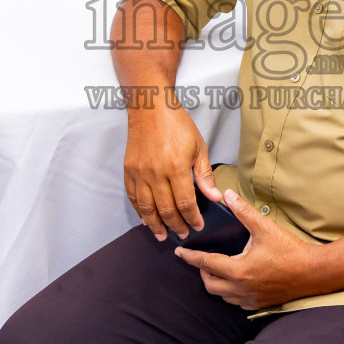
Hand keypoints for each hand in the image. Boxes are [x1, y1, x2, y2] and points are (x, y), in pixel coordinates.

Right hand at [124, 109, 220, 240]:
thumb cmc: (177, 125)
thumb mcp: (198, 147)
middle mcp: (156, 173)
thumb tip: (214, 197)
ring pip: (147, 208)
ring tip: (162, 235)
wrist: (151, 108)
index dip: (192, 218)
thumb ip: (204, 175)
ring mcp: (140, 173)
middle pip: (166, 210)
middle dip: (176, 226)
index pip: (185, 203)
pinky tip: (146, 219)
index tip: (198, 225)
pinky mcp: (129, 170)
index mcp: (176, 167)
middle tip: (183, 234)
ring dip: (155, 225)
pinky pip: (133, 197)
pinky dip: (139, 211)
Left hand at [174, 190, 320, 309]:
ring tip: (217, 268)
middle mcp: (240, 289)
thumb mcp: (265, 227)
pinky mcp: (259, 304)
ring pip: (222, 295)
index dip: (190, 256)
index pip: (206, 263)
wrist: (313, 273)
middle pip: (209, 284)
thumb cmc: (290, 251)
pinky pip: (235, 302)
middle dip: (202, 271)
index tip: (179, 252)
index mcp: (238, 270)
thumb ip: (243, 211)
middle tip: (202, 258)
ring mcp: (249, 299)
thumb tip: (227, 195)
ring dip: (215, 283)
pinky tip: (236, 281)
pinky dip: (230, 292)